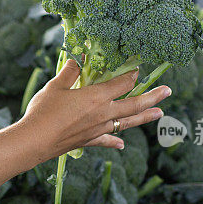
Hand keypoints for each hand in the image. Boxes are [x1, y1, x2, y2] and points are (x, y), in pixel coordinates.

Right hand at [20, 59, 170, 158]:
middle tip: (168, 91)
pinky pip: (107, 140)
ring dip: (145, 118)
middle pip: (134, 104)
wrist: (35, 142)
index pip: (123, 84)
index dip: (132, 75)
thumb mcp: (56, 86)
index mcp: (97, 97)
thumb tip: (78, 58)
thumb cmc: (44, 111)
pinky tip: (122, 145)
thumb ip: (70, 71)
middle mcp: (103, 113)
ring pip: (127, 122)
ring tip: (159, 114)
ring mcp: (98, 129)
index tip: (138, 69)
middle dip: (153, 97)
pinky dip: (115, 142)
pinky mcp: (89, 141)